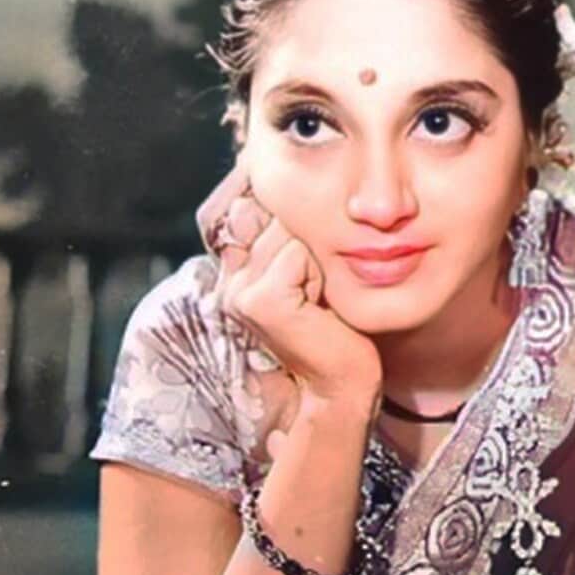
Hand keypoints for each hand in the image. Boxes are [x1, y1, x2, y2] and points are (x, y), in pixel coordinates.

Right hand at [195, 158, 382, 451]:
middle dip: (309, 243)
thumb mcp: (311, 273)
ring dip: (316, 260)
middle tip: (316, 291)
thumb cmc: (337, 327)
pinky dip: (318, 275)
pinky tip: (318, 307)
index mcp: (237, 271)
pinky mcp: (259, 301)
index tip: (309, 271)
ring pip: (289, 232)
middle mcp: (230, 279)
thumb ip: (291, 239)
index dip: (295, 227)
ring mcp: (239, 291)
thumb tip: (285, 193)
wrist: (344, 381)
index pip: (259, 208)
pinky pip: (298, 254)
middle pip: (276, 215)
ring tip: (317, 298)